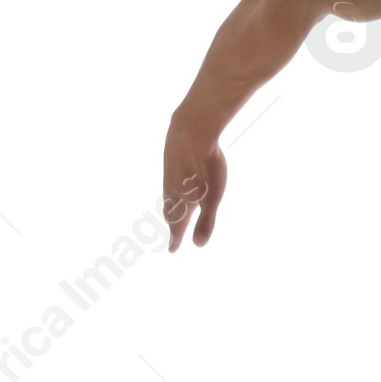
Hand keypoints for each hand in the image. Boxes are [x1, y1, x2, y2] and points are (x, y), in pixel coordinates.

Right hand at [162, 111, 226, 251]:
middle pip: (170, 211)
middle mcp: (171, 189)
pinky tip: (173, 183)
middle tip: (173, 235)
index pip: (177, 225)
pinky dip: (169, 189)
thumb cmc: (205, 165)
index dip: (176, 239)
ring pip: (167, 195)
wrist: (191, 130)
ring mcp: (169, 173)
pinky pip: (168, 180)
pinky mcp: (170, 160)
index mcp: (181, 201)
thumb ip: (206, 221)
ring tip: (171, 212)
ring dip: (169, 207)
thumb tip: (198, 246)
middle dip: (172, 224)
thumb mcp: (212, 197)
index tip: (172, 251)